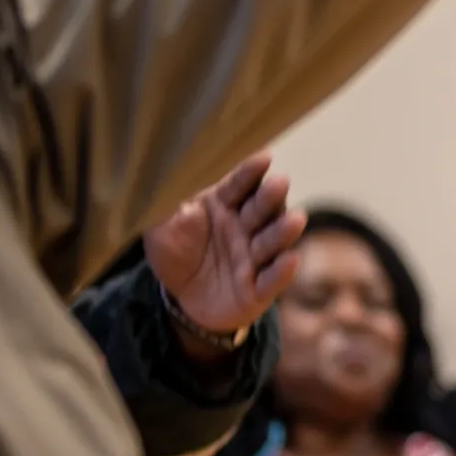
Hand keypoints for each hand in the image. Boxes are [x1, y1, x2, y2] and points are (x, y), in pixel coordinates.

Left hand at [144, 154, 305, 344]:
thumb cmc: (175, 252)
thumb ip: (167, 210)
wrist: (180, 298)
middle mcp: (244, 228)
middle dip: (271, 197)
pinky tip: (290, 260)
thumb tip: (177, 195)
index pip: (238, 186)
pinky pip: (271, 280)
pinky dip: (281, 272)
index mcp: (222, 205)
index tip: (265, 157)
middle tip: (280, 182)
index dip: (251, 173)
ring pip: (271, 242)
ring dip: (283, 231)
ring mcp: (253, 258)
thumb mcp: (159, 228)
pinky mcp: (257, 290)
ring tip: (296, 219)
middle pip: (261, 210)